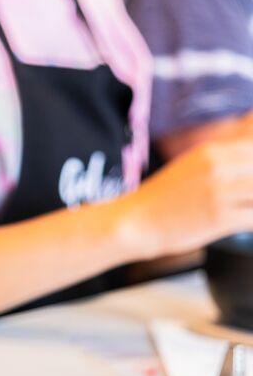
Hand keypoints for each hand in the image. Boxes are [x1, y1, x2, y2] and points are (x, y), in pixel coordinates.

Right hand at [119, 137, 252, 257]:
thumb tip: (249, 159)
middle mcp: (217, 166)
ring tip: (243, 210)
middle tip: (243, 199)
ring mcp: (219, 191)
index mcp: (211, 152)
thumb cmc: (163, 200)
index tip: (244, 184)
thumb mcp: (192, 168)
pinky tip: (243, 224)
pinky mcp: (220, 217)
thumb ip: (224, 163)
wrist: (134, 223)